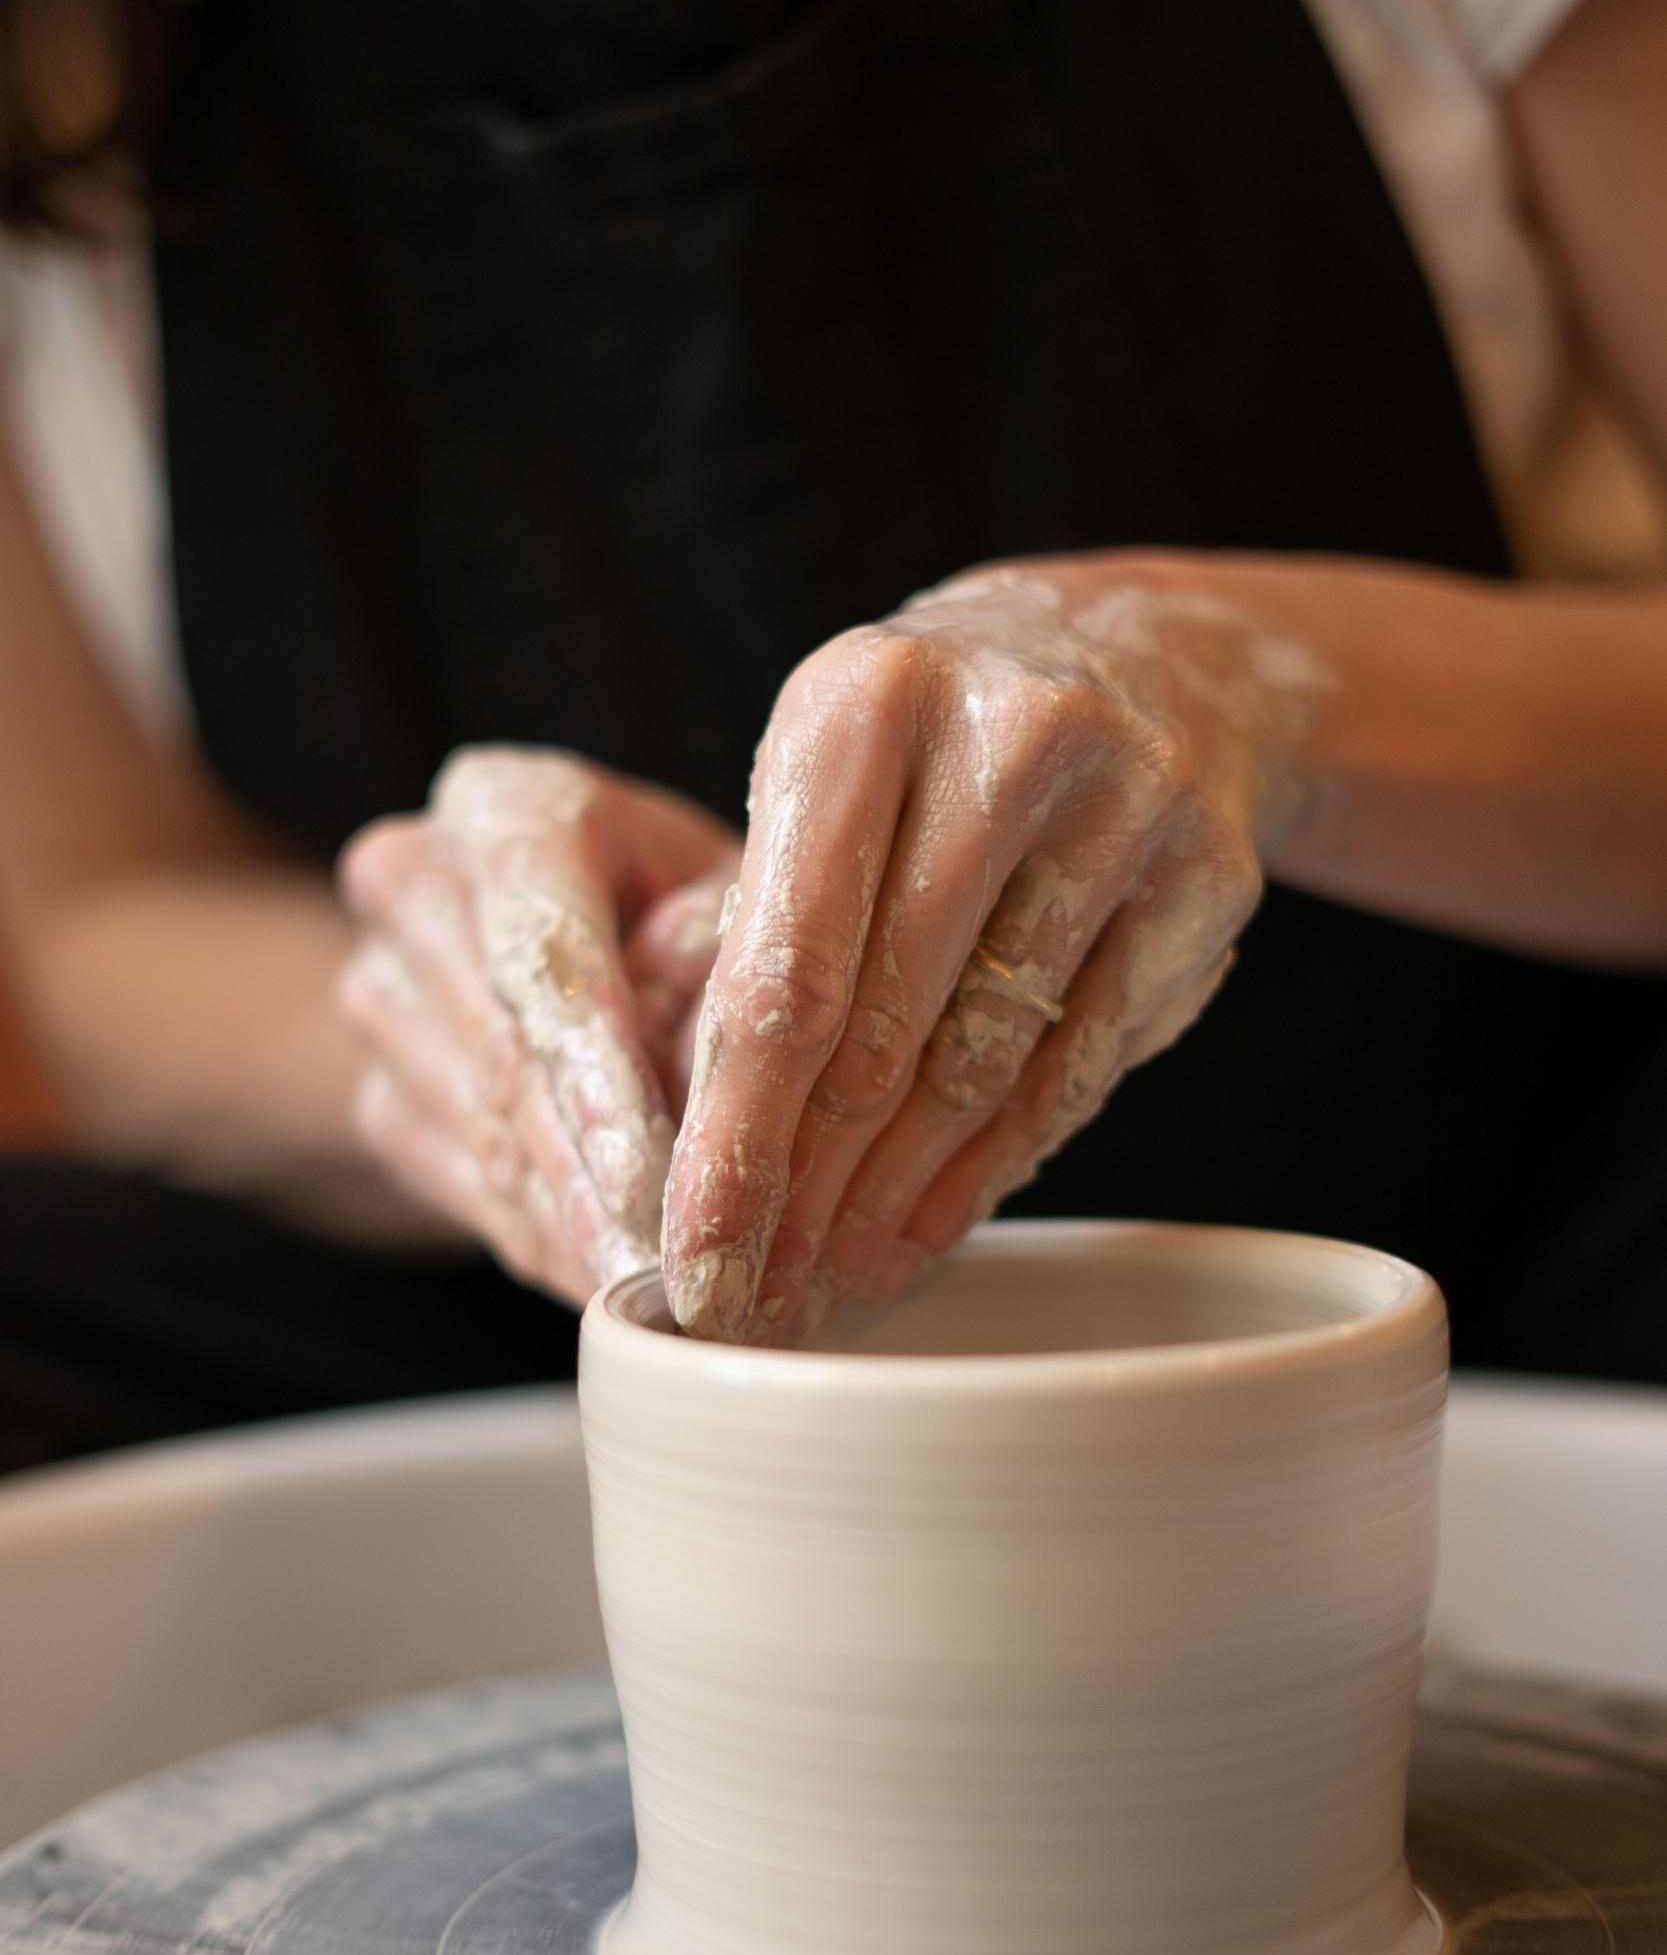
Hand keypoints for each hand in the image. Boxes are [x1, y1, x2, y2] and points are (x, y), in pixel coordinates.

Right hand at [338, 747, 737, 1306]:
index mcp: (505, 808)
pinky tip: (613, 1281)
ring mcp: (379, 994)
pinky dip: (551, 1247)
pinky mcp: (380, 1097)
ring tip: (667, 1298)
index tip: (656, 1181)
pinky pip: (471, 1197)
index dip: (602, 1078)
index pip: (544, 955)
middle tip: (673, 1274)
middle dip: (594, 1181)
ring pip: (486, 1144)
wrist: (597, 931)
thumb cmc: (705, 904)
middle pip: (504, 1061)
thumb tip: (711, 1060)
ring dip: (577, 1231)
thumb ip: (735, 953)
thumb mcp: (747, 895)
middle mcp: (414, 884)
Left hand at [661, 567, 1331, 1341]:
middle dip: (801, 1189)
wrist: (1144, 656)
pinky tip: (928, 1227)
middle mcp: (999, 741)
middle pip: (878, 1028)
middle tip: (750, 1299)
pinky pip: (1084, 1065)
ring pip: (984, 1059)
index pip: (780, 968)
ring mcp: (1122, 808)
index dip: (732, 1135)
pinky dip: (995, 1162)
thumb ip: (753, 936)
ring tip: (827, 1280)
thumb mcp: (821, 787)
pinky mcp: (1206, 877)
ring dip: (893, 1195)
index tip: (689, 1255)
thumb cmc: (927, 753)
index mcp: (860, 706)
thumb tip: (688, 1153)